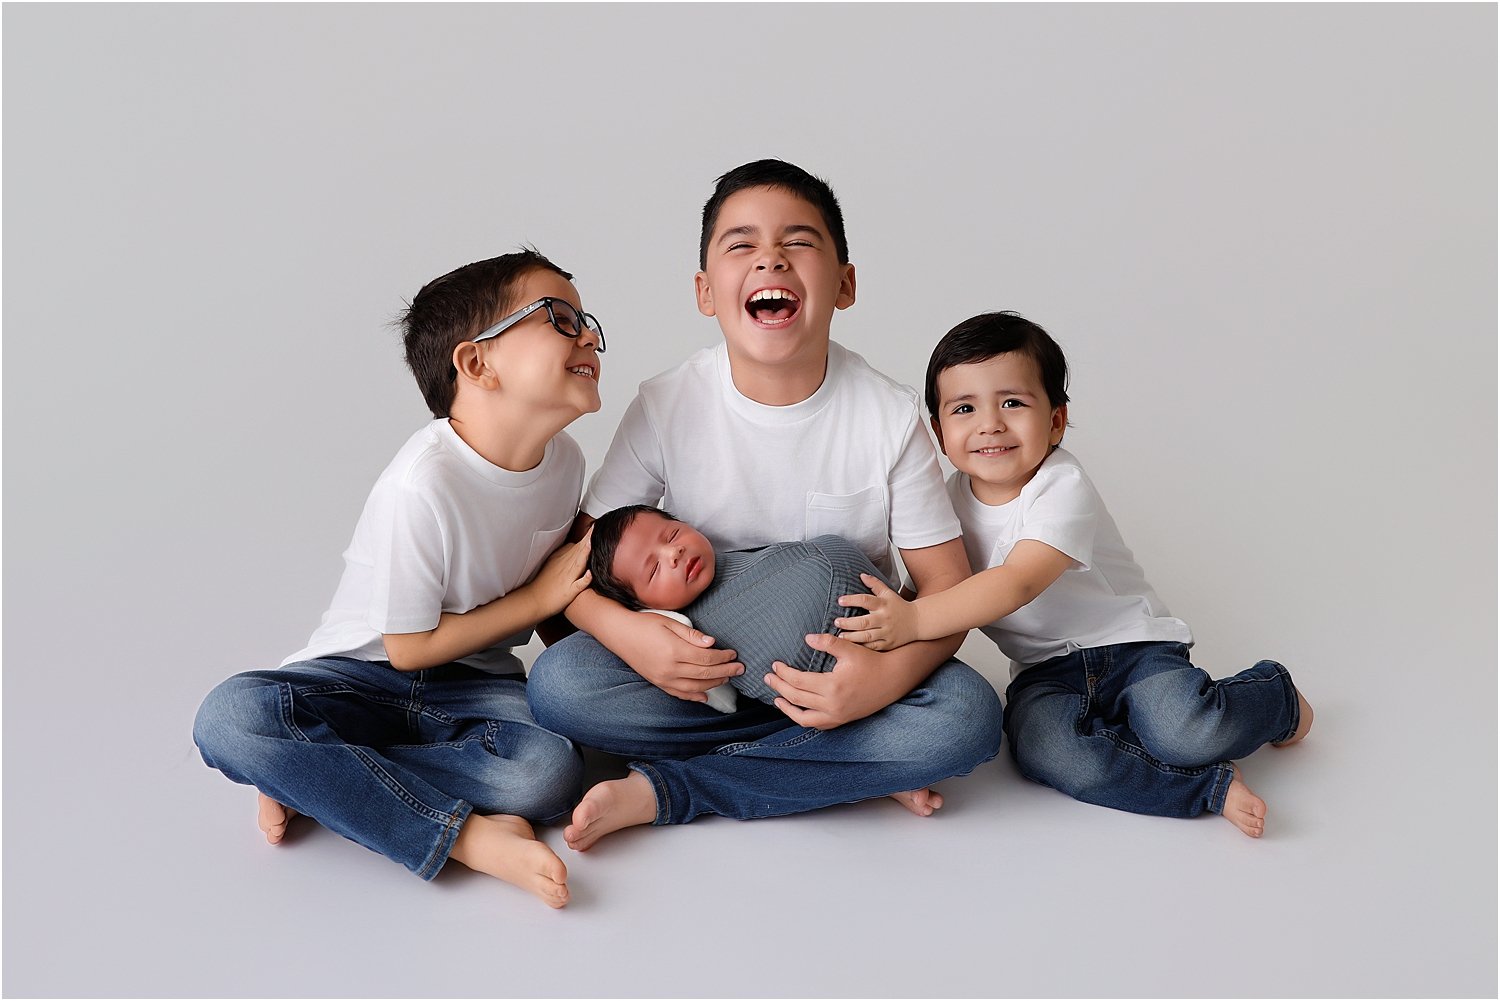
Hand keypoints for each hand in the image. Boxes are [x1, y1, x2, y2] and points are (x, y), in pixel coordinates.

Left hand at [526, 529, 593, 618]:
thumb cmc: (554, 599)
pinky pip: (565, 549)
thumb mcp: (571, 594)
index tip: (596, 528)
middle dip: (589, 535)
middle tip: (597, 526)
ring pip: (573, 546)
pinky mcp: (552, 560)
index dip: (590, 538)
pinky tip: (576, 547)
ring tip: (590, 534)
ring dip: (582, 540)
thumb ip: (583, 582)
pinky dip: (573, 546)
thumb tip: (592, 571)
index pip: (584, 550)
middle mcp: (565, 561)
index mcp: (572, 568)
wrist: (534, 599)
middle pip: (580, 545)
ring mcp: (558, 559)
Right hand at [620, 613, 743, 702]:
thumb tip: (712, 643)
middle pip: (705, 674)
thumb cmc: (644, 624)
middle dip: (726, 672)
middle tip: (740, 669)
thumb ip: (691, 635)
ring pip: (695, 687)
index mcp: (675, 651)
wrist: (619, 634)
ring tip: (727, 678)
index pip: (707, 658)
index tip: (734, 654)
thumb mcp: (669, 622)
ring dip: (714, 684)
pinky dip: (694, 697)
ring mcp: (664, 678)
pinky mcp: (658, 683)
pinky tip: (705, 696)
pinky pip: (680, 694)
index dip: (724, 657)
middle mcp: (670, 668)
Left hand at [764, 633, 911, 729]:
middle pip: (796, 699)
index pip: (798, 681)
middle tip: (768, 677)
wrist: (893, 679)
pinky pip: (817, 724)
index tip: (774, 665)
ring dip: (787, 708)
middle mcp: (833, 705)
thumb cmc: (871, 661)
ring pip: (804, 718)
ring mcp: (837, 716)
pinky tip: (797, 709)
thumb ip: (827, 642)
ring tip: (776, 698)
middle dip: (779, 687)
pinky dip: (803, 718)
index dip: (783, 673)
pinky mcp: (842, 720)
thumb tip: (806, 638)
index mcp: (833, 686)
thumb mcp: (849, 648)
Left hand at [833, 573, 919, 650]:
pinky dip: (862, 647)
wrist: (918, 621)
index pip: (866, 600)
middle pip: (864, 621)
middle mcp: (884, 619)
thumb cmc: (900, 606)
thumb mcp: (888, 592)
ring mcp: (887, 632)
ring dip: (852, 637)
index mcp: (883, 604)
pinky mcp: (888, 643)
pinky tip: (852, 646)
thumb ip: (875, 583)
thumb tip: (861, 575)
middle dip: (848, 623)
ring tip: (840, 636)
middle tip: (837, 622)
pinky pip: (873, 647)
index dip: (852, 600)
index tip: (840, 601)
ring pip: (867, 636)